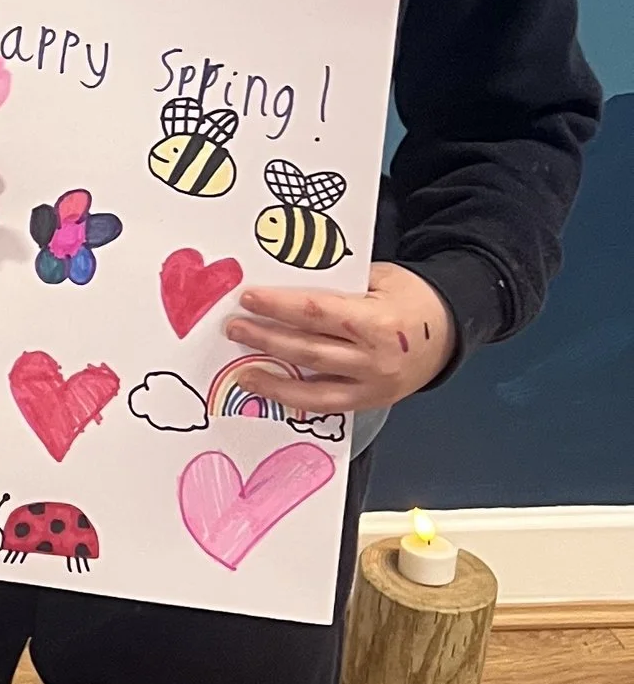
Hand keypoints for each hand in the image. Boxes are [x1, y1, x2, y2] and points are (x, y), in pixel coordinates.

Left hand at [220, 262, 449, 419]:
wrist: (449, 331)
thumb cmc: (410, 298)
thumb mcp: (379, 278)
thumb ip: (336, 285)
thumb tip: (285, 284)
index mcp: (377, 321)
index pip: (316, 313)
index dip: (278, 307)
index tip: (249, 298)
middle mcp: (374, 358)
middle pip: (307, 349)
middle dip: (265, 338)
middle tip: (234, 328)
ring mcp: (373, 385)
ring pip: (312, 386)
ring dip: (272, 379)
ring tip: (243, 370)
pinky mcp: (370, 402)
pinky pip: (326, 405)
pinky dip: (295, 399)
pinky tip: (271, 390)